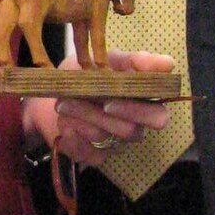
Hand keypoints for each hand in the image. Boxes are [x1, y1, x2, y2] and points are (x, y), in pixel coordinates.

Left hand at [21, 49, 172, 166]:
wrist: (45, 93)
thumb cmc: (81, 73)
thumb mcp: (105, 59)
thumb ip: (134, 62)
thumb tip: (169, 63)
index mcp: (138, 103)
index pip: (158, 115)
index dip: (143, 107)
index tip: (123, 89)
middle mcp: (129, 126)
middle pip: (134, 131)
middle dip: (112, 114)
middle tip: (101, 100)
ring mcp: (110, 142)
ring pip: (104, 136)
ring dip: (83, 116)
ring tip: (64, 102)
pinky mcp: (90, 154)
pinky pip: (85, 152)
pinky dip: (72, 135)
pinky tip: (63, 124)